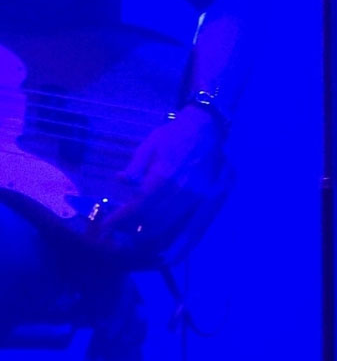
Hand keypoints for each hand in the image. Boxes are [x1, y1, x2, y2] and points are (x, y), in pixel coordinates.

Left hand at [107, 105, 223, 234]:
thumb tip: (121, 180)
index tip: (106, 225)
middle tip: (115, 227)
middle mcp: (178, 190)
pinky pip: (177, 218)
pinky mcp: (200, 198)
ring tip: (129, 228)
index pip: (137, 206)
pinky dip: (161, 225)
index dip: (120, 219)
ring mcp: (191, 196)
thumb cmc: (174, 135)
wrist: (206, 130)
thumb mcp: (149, 144)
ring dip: (144, 230)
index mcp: (163, 175)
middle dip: (129, 227)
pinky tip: (150, 222)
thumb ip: (135, 166)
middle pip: (149, 219)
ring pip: (164, 223)